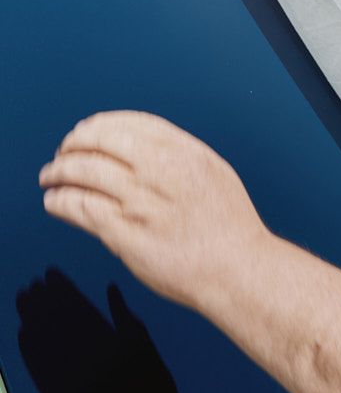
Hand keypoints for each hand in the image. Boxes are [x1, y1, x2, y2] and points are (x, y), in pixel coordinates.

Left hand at [40, 111, 268, 311]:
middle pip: (99, 142)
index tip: (86, 131)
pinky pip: (80, 209)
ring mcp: (140, 202)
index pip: (129, 123)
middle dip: (73, 144)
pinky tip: (54, 202)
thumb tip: (142, 146)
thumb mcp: (213, 172)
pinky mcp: (125, 234)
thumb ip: (179, 155)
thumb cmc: (229, 226)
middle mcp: (159, 170)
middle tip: (63, 152)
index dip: (100, 125)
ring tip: (50, 176)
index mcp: (183, 151)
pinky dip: (60, 201)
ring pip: (83, 172)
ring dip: (58, 171)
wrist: (237, 269)